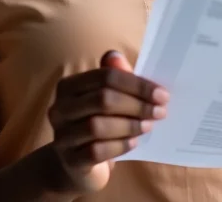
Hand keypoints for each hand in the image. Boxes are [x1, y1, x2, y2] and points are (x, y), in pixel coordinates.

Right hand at [46, 51, 168, 194]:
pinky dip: (120, 145)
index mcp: (68, 86)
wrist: (76, 165)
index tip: (161, 94)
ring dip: (129, 125)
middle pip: (102, 99)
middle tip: (160, 111)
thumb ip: (115, 76)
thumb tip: (116, 56)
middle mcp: (60, 108)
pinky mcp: (70, 160)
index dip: (136, 84)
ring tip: (148, 126)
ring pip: (98, 126)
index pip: (105, 76)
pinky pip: (96, 151)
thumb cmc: (97, 122)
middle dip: (136, 104)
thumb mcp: (107, 97)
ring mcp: (62, 136)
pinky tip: (134, 143)